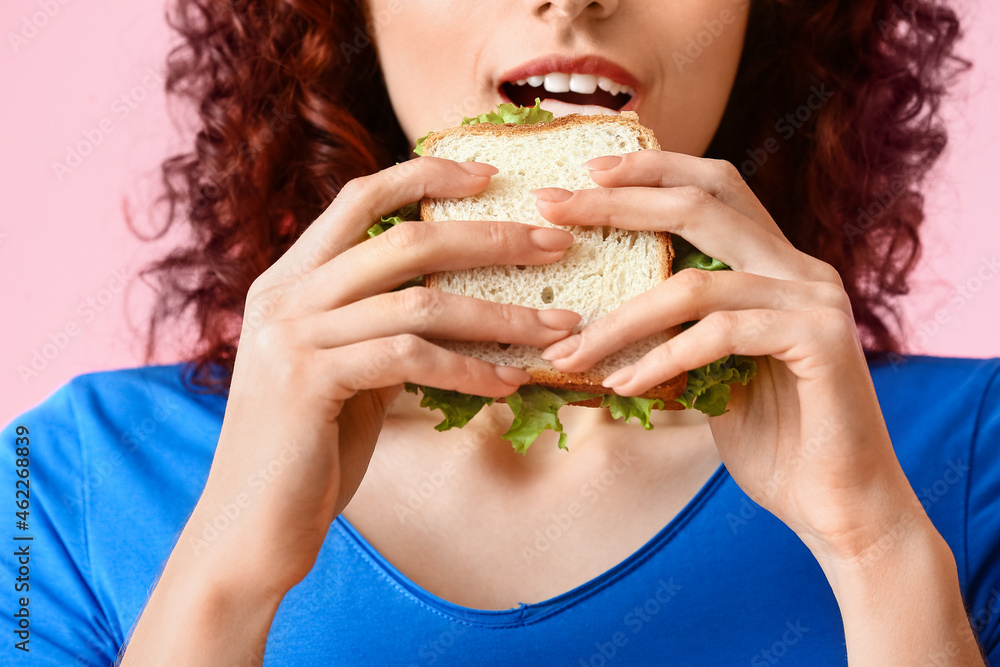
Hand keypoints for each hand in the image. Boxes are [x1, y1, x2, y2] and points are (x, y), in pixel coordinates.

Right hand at [123, 157, 581, 663]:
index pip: (362, 198)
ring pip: (420, 302)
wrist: (251, 526)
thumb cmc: (309, 450)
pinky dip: (471, 368)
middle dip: (492, 238)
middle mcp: (285, 295)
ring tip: (561, 327)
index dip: (427, 175)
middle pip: (406, 240)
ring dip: (502, 315)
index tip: (491, 176)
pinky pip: (411, 359)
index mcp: (291, 280)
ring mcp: (292, 335)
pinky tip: (512, 382)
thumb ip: (385, 328)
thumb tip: (460, 303)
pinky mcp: (309, 380)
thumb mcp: (347, 371)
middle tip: (557, 244)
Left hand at [533, 150, 922, 560]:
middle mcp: (799, 268)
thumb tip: (591, 323)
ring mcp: (815, 300)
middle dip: (619, 202)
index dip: (650, 169)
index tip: (584, 171)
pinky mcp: (820, 340)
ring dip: (619, 320)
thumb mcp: (711, 376)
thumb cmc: (771, 441)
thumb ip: (676, 335)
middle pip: (700, 205)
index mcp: (776, 264)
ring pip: (694, 284)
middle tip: (554, 207)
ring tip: (566, 351)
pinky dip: (661, 360)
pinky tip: (622, 386)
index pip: (713, 188)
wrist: (840, 505)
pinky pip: (719, 335)